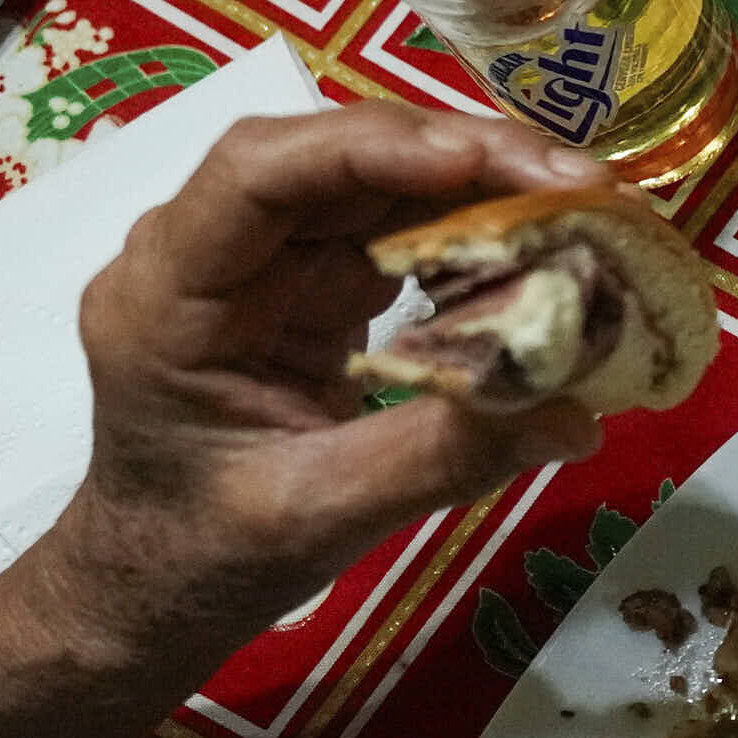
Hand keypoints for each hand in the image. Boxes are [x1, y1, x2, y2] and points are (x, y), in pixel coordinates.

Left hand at [34, 103, 609, 650]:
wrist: (154, 586)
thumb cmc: (206, 555)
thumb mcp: (320, 514)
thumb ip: (442, 457)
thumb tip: (578, 416)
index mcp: (165, 297)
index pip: (256, 174)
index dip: (368, 150)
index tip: (477, 162)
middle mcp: (204, 250)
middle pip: (331, 156)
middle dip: (459, 155)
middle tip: (578, 184)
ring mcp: (260, 257)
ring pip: (373, 176)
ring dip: (482, 181)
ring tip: (584, 203)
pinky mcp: (308, 274)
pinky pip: (395, 221)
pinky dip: (473, 224)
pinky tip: (544, 237)